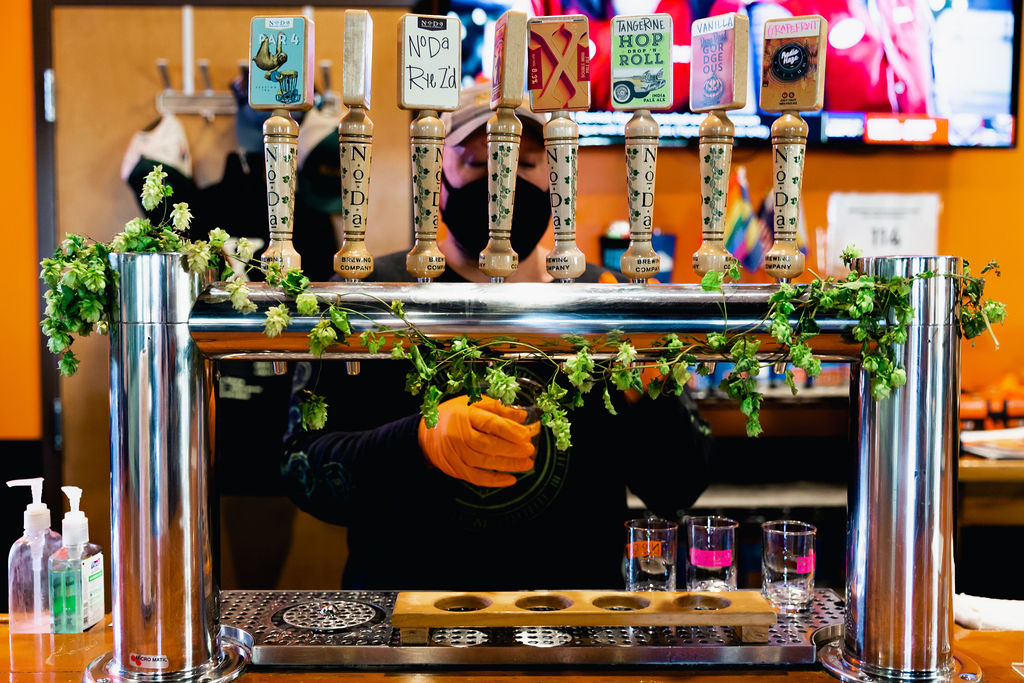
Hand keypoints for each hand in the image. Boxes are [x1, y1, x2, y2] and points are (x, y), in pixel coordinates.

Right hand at [418, 396, 540, 486]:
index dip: (509, 430)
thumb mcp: (473, 403)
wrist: (425, 433)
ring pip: (482, 462)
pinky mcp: (453, 468)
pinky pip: (475, 477)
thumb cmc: (454, 415)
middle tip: (529, 451)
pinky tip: (510, 479)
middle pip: (486, 444)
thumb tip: (522, 416)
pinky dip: (494, 480)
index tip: (526, 435)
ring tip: (526, 464)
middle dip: (511, 449)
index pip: (489, 423)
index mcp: (464, 414)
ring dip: (507, 465)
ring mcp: (454, 452)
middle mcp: (457, 433)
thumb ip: (497, 409)